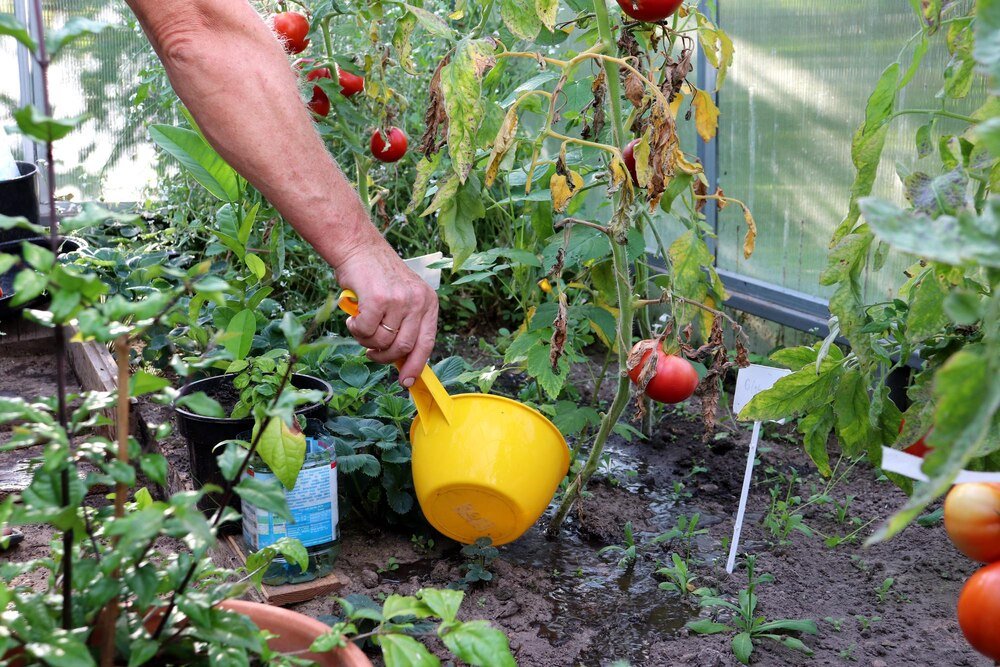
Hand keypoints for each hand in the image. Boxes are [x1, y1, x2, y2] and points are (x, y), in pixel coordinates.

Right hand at [334, 239, 437, 387]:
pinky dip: (356, 329)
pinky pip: (366, 330)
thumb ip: (406, 325)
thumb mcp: (403, 297)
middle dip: (384, 356)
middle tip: (371, 352)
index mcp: (429, 303)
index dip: (416, 365)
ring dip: (367, 340)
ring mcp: (399, 300)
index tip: (406, 381)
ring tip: (360, 325)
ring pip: (383, 341)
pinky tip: (353, 317)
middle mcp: (418, 301)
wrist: (358, 247)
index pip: (427, 343)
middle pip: (404, 347)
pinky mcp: (379, 299)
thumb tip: (402, 360)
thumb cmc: (377, 276)